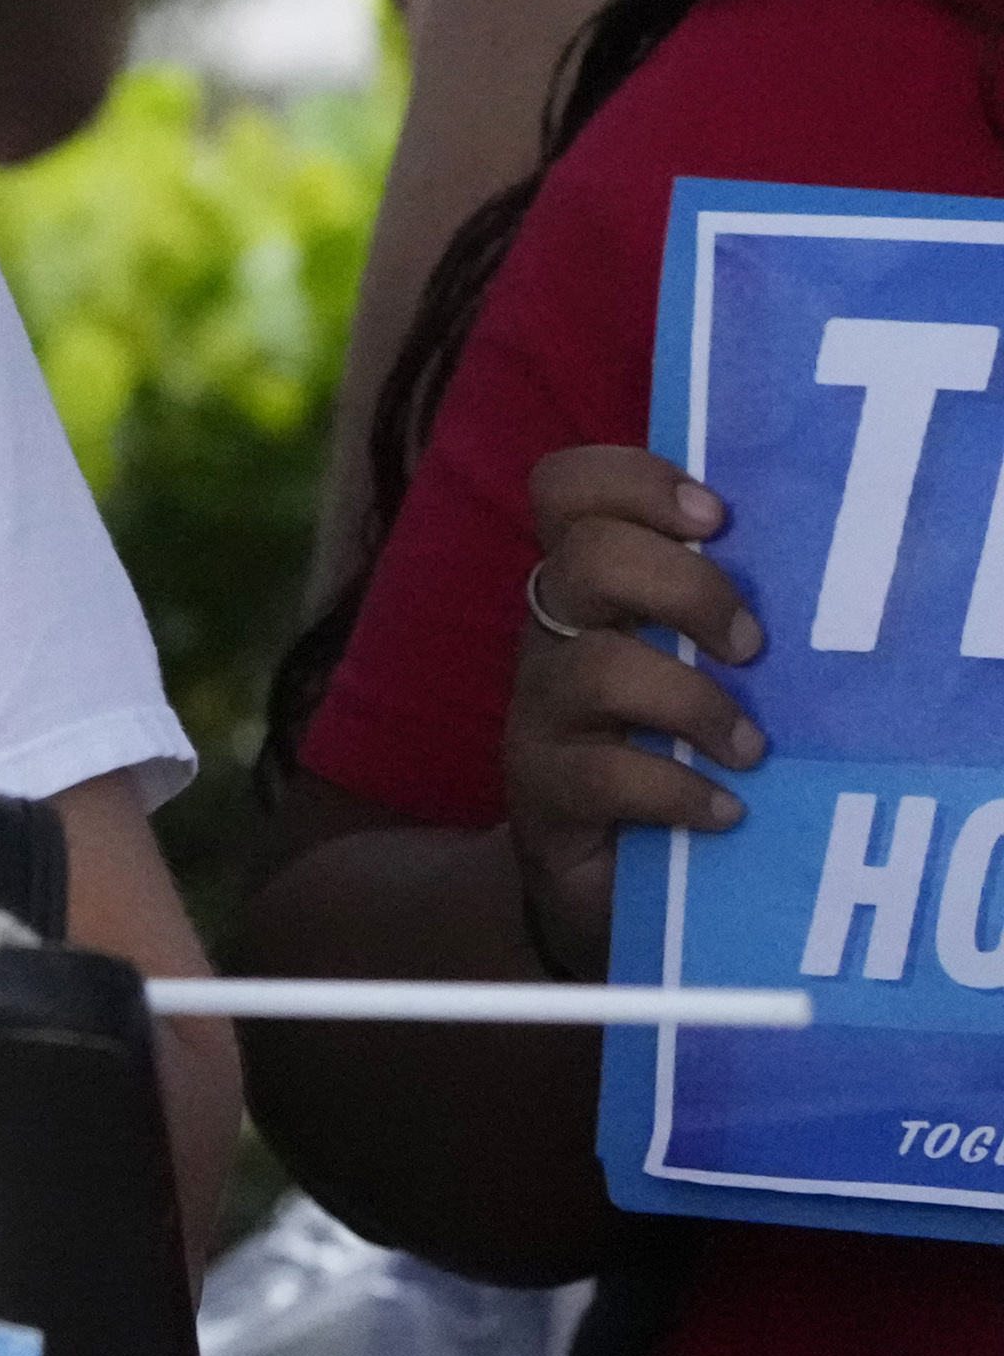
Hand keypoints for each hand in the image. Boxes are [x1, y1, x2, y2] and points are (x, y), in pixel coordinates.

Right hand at [503, 441, 765, 976]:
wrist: (604, 872)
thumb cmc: (670, 747)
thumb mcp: (692, 664)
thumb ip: (719, 610)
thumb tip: (817, 566)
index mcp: (587, 586)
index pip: (567, 488)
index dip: (635, 483)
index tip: (717, 519)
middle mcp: (552, 635)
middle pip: (586, 560)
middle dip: (686, 590)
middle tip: (751, 645)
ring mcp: (539, 712)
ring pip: (595, 669)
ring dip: (695, 703)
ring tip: (751, 748)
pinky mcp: (540, 790)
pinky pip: (602, 775)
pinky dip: (679, 791)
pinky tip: (725, 810)